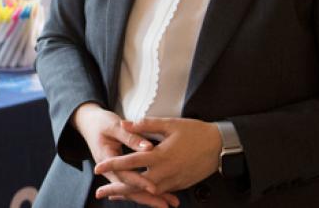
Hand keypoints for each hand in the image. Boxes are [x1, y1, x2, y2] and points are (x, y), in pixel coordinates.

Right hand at [72, 104, 178, 207]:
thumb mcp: (114, 126)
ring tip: (167, 203)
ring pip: (131, 189)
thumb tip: (149, 148)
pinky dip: (145, 191)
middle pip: (128, 188)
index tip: (154, 188)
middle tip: (165, 204)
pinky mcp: (121, 172)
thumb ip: (131, 136)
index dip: (139, 181)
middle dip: (147, 197)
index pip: (123, 174)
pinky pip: (133, 184)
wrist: (88, 123)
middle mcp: (109, 170)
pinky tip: (161, 196)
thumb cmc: (101, 122)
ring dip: (148, 198)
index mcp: (105, 158)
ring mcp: (114, 172)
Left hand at [94, 117, 220, 195]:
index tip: (98, 168)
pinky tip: (135, 194)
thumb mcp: (170, 124)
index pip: (130, 162)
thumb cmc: (195, 133)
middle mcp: (165, 172)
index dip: (112, 165)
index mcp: (160, 156)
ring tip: (112, 195)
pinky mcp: (179, 185)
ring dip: (129, 194)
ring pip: (146, 192)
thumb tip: (124, 123)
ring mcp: (173, 181)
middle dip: (116, 189)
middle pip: (135, 185)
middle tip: (99, 193)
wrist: (220, 147)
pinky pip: (159, 193)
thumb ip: (145, 124)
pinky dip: (145, 195)